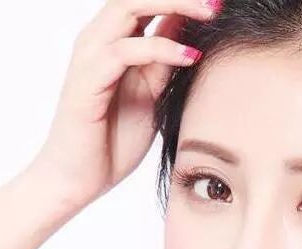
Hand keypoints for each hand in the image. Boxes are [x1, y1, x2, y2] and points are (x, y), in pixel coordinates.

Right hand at [33, 0, 218, 206]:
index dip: (182, 0)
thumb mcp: (152, 95)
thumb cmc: (115, 140)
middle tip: (218, 2)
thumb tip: (190, 36)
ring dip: (173, 6)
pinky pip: (123, 52)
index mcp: (116, 43)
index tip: (220, 3)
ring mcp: (90, 59)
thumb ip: (164, 64)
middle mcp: (99, 42)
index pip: (147, 4)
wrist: (80, 178)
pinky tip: (190, 56)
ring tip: (211, 14)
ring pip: (127, 9)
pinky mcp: (86, 81)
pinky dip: (159, 49)